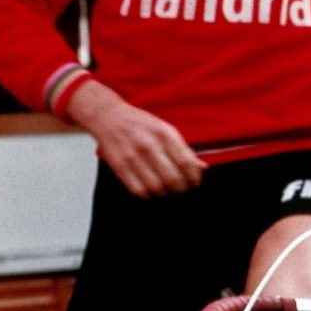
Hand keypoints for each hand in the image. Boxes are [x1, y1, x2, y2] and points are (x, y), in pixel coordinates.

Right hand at [68, 82, 205, 197]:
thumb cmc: (139, 123)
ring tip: (164, 188)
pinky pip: (138, 191)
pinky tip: (148, 187)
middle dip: (180, 188)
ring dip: (164, 192)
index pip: (186, 163)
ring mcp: (133, 157)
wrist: (108, 117)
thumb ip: (184, 150)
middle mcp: (149, 145)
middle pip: (173, 179)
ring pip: (157, 188)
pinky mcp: (120, 167)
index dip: (194, 178)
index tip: (194, 182)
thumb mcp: (165, 130)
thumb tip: (202, 168)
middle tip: (179, 187)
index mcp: (165, 134)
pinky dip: (147, 194)